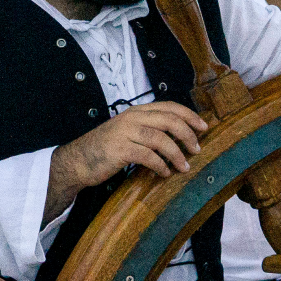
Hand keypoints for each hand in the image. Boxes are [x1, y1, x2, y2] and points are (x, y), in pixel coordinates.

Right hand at [54, 102, 208, 186]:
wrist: (78, 160)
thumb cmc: (105, 149)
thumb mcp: (127, 132)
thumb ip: (148, 130)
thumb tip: (178, 138)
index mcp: (136, 111)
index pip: (169, 107)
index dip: (189, 116)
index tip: (203, 127)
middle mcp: (132, 118)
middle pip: (169, 120)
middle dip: (188, 135)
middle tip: (197, 149)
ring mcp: (125, 133)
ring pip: (161, 139)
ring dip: (177, 154)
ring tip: (185, 167)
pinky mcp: (120, 150)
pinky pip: (149, 156)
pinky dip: (161, 165)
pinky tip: (164, 173)